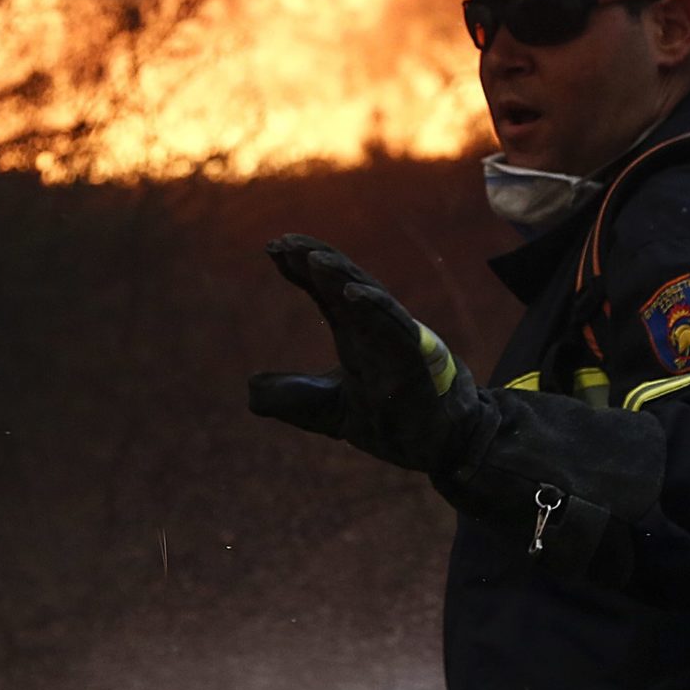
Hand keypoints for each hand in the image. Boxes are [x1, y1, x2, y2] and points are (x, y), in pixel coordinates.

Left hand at [249, 235, 492, 473]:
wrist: (439, 448)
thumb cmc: (389, 422)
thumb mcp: (327, 411)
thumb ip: (292, 397)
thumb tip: (250, 387)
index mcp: (355, 335)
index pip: (324, 292)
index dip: (300, 269)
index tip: (272, 248)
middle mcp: (374, 330)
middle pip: (343, 283)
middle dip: (315, 259)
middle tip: (282, 242)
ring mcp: (396, 343)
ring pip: (368, 298)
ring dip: (341, 276)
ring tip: (314, 259)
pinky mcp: (414, 362)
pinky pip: (394, 328)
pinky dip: (374, 308)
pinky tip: (351, 293)